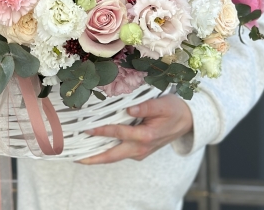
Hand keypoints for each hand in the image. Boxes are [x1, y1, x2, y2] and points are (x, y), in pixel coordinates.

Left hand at [77, 94, 192, 164]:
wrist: (187, 121)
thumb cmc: (173, 109)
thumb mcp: (163, 104)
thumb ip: (145, 107)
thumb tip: (129, 108)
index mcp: (146, 136)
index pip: (119, 133)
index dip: (102, 130)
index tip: (87, 129)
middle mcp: (141, 148)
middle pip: (112, 156)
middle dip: (93, 158)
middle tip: (75, 157)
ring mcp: (139, 152)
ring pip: (114, 156)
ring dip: (97, 156)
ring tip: (79, 154)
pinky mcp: (138, 151)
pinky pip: (119, 153)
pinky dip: (106, 151)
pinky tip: (94, 146)